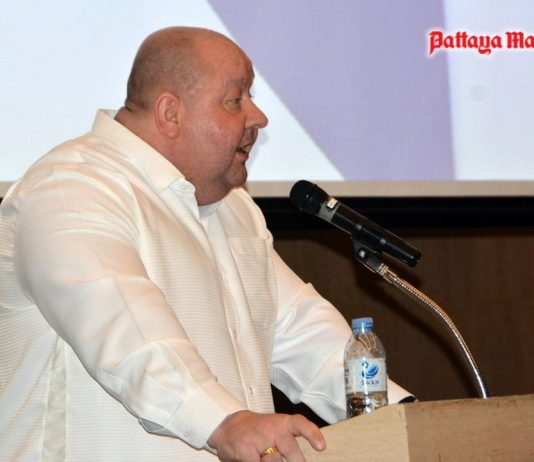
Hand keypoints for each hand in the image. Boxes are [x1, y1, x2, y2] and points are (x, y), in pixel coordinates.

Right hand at [207, 410, 325, 461]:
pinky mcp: (245, 449)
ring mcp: (258, 437)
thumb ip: (290, 447)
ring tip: (263, 456)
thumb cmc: (259, 434)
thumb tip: (301, 461)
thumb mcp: (277, 434)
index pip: (301, 424)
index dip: (312, 434)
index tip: (321, 446)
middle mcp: (273, 428)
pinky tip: (253, 458)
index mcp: (284, 423)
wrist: (229, 428)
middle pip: (290, 449)